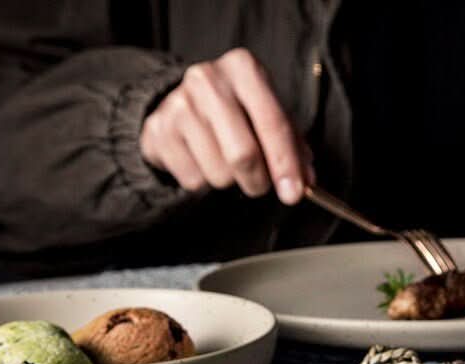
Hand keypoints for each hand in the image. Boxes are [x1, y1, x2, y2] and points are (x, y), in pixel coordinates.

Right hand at [140, 48, 312, 203]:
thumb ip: (292, 146)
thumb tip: (306, 181)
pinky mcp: (159, 130)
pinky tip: (201, 161)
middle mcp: (208, 79)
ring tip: (224, 163)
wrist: (179, 105)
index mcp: (244, 68)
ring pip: (218, 173)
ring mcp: (179, 104)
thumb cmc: (236, 113)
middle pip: (243, 154)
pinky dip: (203, 183)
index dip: (286, 165)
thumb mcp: (268, 116)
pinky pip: (193, 180)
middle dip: (258, 182)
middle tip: (259, 186)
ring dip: (228, 181)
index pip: (274, 124)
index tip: (294, 194)